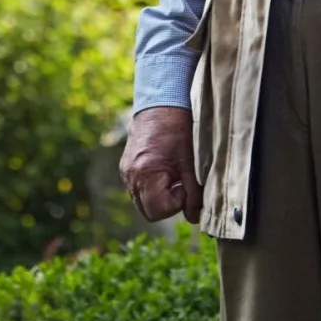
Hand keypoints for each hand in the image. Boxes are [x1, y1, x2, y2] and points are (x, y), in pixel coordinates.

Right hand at [119, 106, 201, 223]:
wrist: (161, 103)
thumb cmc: (177, 128)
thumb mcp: (191, 162)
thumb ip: (194, 193)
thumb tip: (195, 218)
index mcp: (146, 172)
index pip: (158, 211)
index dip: (176, 204)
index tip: (185, 186)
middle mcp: (131, 175)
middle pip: (148, 212)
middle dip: (168, 205)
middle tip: (181, 186)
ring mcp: (126, 173)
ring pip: (142, 203)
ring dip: (160, 198)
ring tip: (174, 178)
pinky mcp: (126, 169)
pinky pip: (139, 191)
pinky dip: (152, 189)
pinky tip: (165, 173)